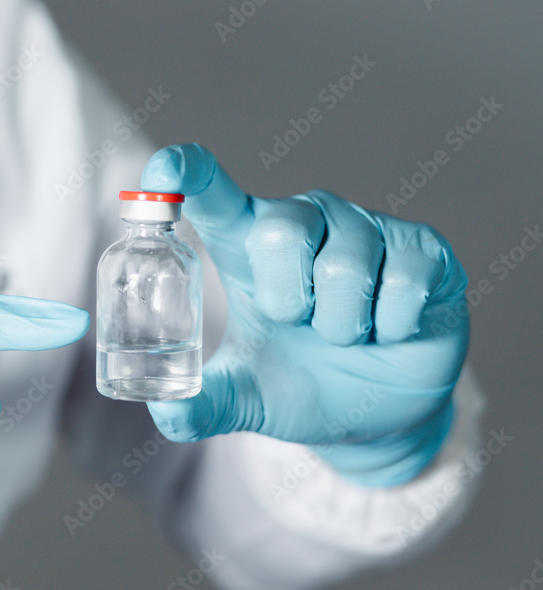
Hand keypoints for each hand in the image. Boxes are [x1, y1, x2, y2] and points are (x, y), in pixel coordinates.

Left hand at [139, 144, 467, 486]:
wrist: (380, 419)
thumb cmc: (302, 386)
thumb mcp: (245, 399)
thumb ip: (203, 403)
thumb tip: (165, 413)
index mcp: (249, 245)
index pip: (215, 194)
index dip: (191, 174)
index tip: (166, 170)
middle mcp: (306, 221)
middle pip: (282, 228)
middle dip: (287, 298)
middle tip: (299, 326)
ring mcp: (367, 229)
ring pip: (346, 264)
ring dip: (343, 323)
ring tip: (346, 335)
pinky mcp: (424, 248)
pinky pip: (402, 281)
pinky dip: (391, 327)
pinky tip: (388, 332)